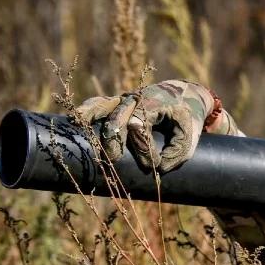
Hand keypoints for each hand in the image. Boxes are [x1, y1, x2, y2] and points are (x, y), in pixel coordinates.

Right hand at [72, 80, 228, 171]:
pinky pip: (99, 104)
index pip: (141, 125)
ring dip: (91, 117)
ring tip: (78, 126)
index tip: (154, 166)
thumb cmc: (187, 118)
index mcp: (155, 103)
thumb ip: (178, 152)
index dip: (143, 147)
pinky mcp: (116, 103)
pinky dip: (87, 110)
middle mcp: (136, 99)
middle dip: (113, 138)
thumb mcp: (191, 135)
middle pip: (118, 117)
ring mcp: (124, 100)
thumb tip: (157, 169)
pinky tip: (73, 119)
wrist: (184, 95)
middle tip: (113, 158)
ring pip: (103, 105)